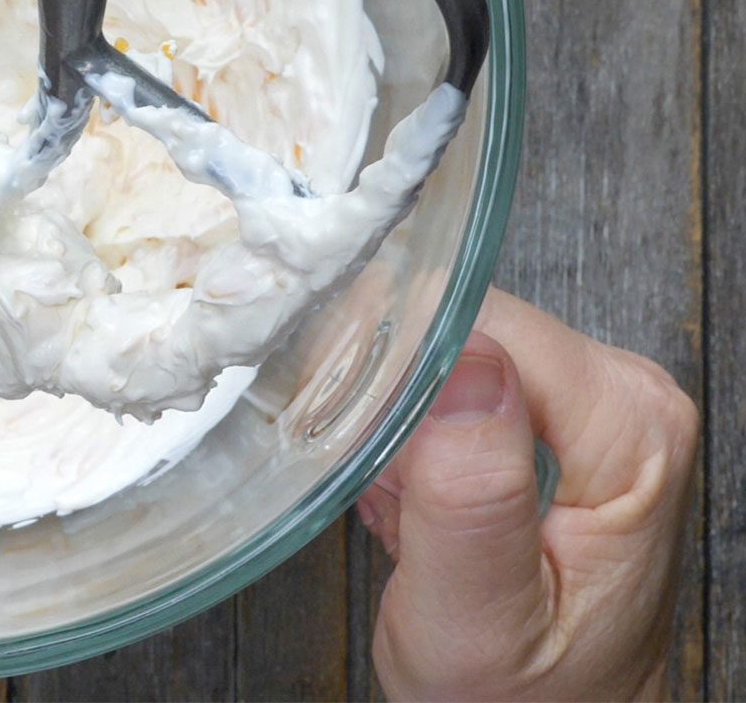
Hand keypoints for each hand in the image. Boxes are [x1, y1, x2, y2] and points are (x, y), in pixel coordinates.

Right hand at [360, 288, 697, 699]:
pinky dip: (406, 432)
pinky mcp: (549, 411)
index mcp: (630, 431)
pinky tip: (414, 494)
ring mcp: (588, 398)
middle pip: (461, 322)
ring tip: (404, 506)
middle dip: (392, 395)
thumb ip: (473, 497)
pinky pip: (445, 375)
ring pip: (441, 345)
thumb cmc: (524, 700)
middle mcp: (624, 396)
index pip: (484, 324)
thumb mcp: (477, 621)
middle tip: (385, 492)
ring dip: (393, 418)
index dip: (399, 365)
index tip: (356, 429)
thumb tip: (468, 368)